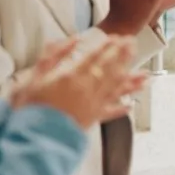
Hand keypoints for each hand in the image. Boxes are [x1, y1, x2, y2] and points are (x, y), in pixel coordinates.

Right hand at [10, 36, 148, 128]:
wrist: (32, 136)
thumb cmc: (29, 107)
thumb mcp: (34, 76)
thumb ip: (53, 56)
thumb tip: (71, 40)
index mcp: (72, 77)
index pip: (95, 57)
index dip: (108, 46)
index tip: (118, 37)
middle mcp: (87, 89)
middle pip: (110, 69)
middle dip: (123, 55)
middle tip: (133, 44)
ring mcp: (92, 105)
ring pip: (116, 89)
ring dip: (131, 80)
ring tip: (145, 74)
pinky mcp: (92, 120)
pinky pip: (111, 113)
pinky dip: (121, 108)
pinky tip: (131, 105)